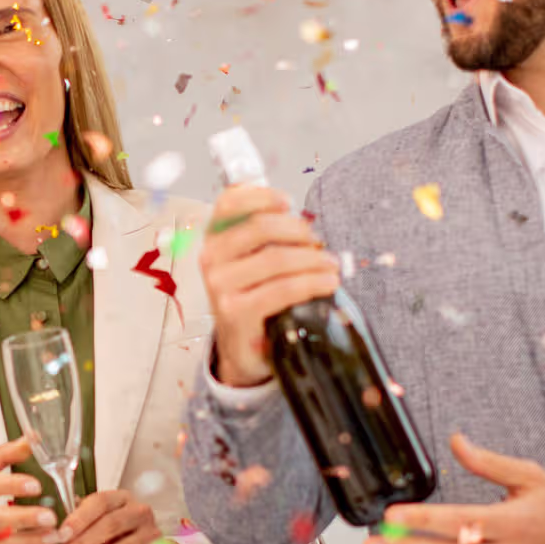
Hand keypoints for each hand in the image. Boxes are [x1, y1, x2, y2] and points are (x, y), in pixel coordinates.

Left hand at [51, 490, 162, 543]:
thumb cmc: (121, 541)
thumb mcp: (102, 528)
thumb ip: (82, 528)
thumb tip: (54, 537)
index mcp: (122, 499)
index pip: (100, 502)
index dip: (79, 518)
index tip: (60, 536)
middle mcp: (140, 512)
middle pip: (111, 525)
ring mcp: (152, 535)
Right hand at [200, 183, 340, 386]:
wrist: (242, 348)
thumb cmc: (253, 298)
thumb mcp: (253, 262)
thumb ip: (268, 237)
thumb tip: (305, 220)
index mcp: (215, 238)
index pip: (229, 202)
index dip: (261, 195)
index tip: (288, 201)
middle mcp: (212, 258)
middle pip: (260, 227)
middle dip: (298, 231)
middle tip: (319, 242)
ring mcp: (221, 286)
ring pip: (276, 258)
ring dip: (312, 259)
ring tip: (332, 265)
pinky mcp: (236, 313)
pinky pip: (282, 290)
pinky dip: (311, 283)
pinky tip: (328, 283)